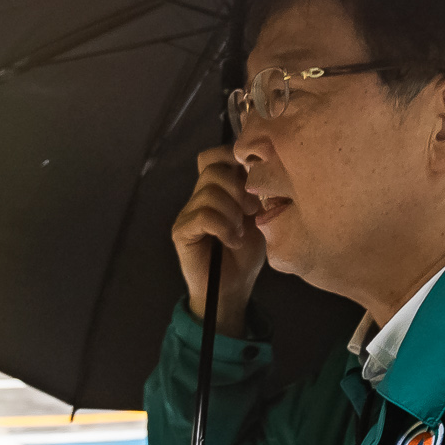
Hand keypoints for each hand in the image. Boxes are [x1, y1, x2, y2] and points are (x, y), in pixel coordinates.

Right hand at [171, 145, 265, 336]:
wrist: (233, 289)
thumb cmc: (247, 254)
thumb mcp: (259, 216)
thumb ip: (256, 191)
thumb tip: (262, 166)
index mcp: (218, 189)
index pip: (215, 155)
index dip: (233, 158)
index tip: (253, 179)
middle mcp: (199, 197)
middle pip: (213, 169)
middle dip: (238, 188)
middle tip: (251, 210)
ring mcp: (188, 214)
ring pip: (209, 193)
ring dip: (232, 212)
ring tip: (241, 231)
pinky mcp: (182, 232)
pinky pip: (202, 216)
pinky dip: (223, 227)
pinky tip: (232, 240)